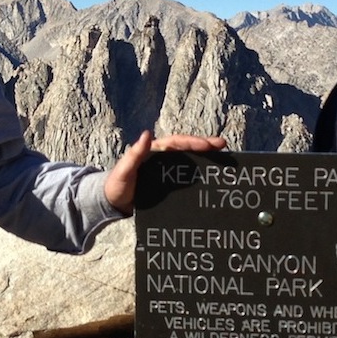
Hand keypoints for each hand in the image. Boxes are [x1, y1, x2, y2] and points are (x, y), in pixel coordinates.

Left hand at [105, 130, 226, 213]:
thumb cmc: (116, 185)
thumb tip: (146, 133)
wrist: (113, 203)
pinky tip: (212, 177)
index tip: (209, 145)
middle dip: (205, 145)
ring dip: (206, 157)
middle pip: (187, 148)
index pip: (177, 142)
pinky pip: (187, 175)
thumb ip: (134, 154)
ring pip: (190, 160)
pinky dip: (200, 173)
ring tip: (223, 157)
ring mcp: (167, 170)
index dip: (193, 142)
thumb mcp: (124, 170)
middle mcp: (163, 157)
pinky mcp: (169, 183)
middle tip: (223, 145)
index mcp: (154, 151)